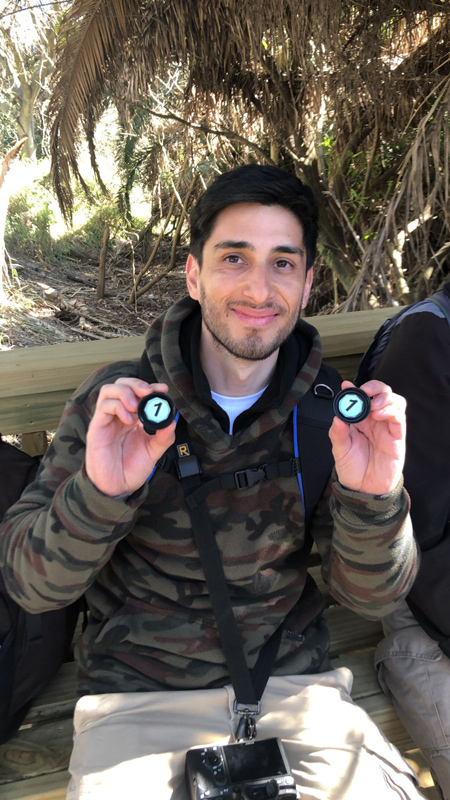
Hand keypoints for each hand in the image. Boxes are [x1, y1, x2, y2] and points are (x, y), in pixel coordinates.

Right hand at [85, 378, 175, 496]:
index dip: (150, 387)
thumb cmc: (131, 469)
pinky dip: (118, 407)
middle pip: (122, 384)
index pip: (138, 392)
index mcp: (133, 417)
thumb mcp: (153, 452)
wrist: (117, 488)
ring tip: (136, 406)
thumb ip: (163, 437)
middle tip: (148, 392)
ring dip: (125, 392)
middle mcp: (118, 415)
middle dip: (136, 384)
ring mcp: (107, 420)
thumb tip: (172, 421)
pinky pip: (104, 407)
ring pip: (109, 390)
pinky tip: (129, 420)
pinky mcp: (97, 428)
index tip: (163, 389)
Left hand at [328, 380, 405, 494]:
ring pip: (394, 400)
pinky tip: (379, 415)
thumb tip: (337, 416)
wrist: (363, 489)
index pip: (361, 398)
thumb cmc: (352, 469)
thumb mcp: (339, 450)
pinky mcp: (398, 437)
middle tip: (364, 392)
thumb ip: (338, 433)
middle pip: (381, 393)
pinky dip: (391, 411)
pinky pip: (400, 418)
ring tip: (373, 406)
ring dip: (385, 397)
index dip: (355, 389)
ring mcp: (387, 427)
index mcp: (359, 420)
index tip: (346, 386)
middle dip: (374, 387)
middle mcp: (375, 420)